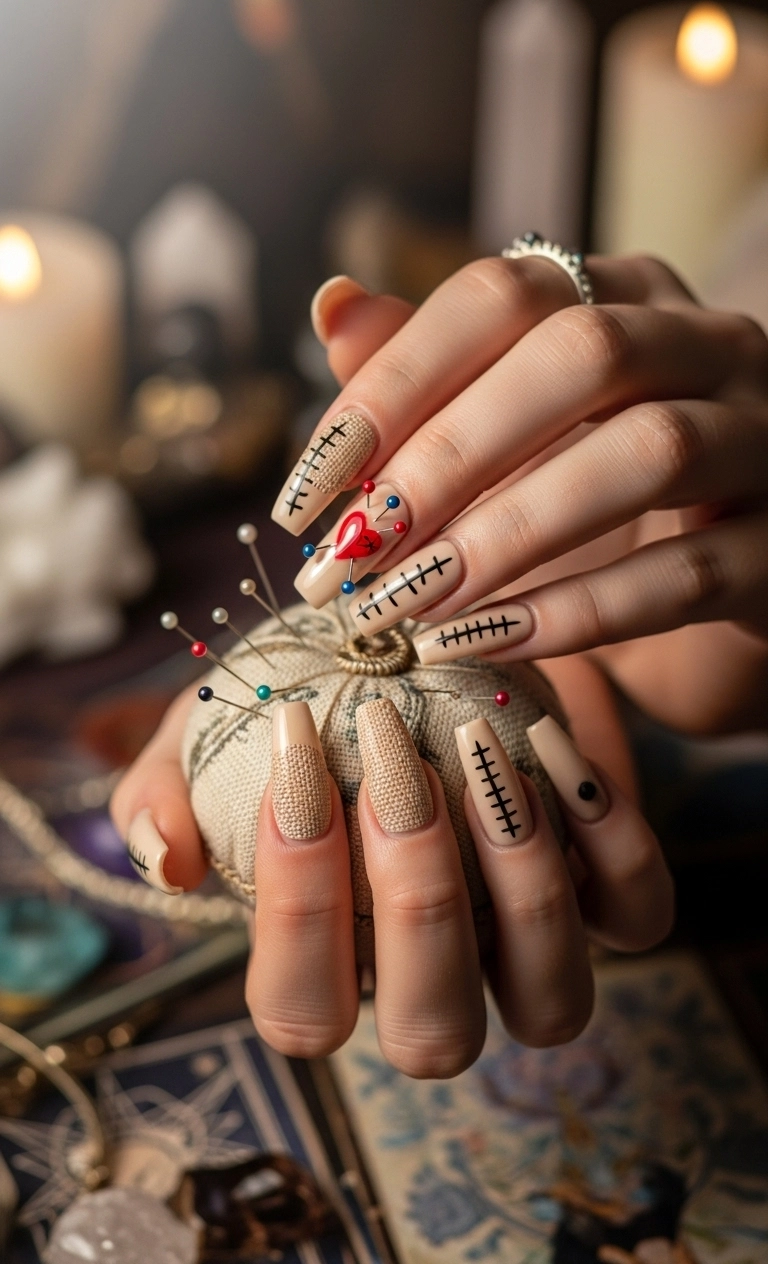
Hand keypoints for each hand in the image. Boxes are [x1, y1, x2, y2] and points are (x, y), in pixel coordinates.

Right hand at [110, 673, 672, 1076]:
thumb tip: (169, 859)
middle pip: (434, 1033)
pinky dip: (611, 841)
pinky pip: (637, 913)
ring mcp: (528, 952)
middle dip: (415, 895)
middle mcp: (432, 982)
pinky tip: (554, 746)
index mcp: (326, 967)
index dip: (297, 905)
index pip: (303, 1009)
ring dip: (518, 879)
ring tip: (481, 743)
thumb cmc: (296, 711)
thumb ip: (160, 800)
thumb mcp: (202, 741)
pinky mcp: (610, 895)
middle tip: (389, 748)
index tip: (294, 757)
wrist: (403, 654)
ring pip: (549, 1001)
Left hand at [277, 257, 767, 731]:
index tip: (308, 485)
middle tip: (353, 549)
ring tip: (405, 604)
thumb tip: (332, 306)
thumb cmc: (600, 506)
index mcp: (628, 294)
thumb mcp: (511, 436)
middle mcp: (710, 346)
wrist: (726, 599)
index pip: (503, 294)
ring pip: (650, 455)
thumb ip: (430, 374)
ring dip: (507, 534)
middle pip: (584, 355)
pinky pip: (688, 574)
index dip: (396, 380)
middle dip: (450, 454)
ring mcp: (767, 442)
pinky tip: (484, 643)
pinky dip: (576, 612)